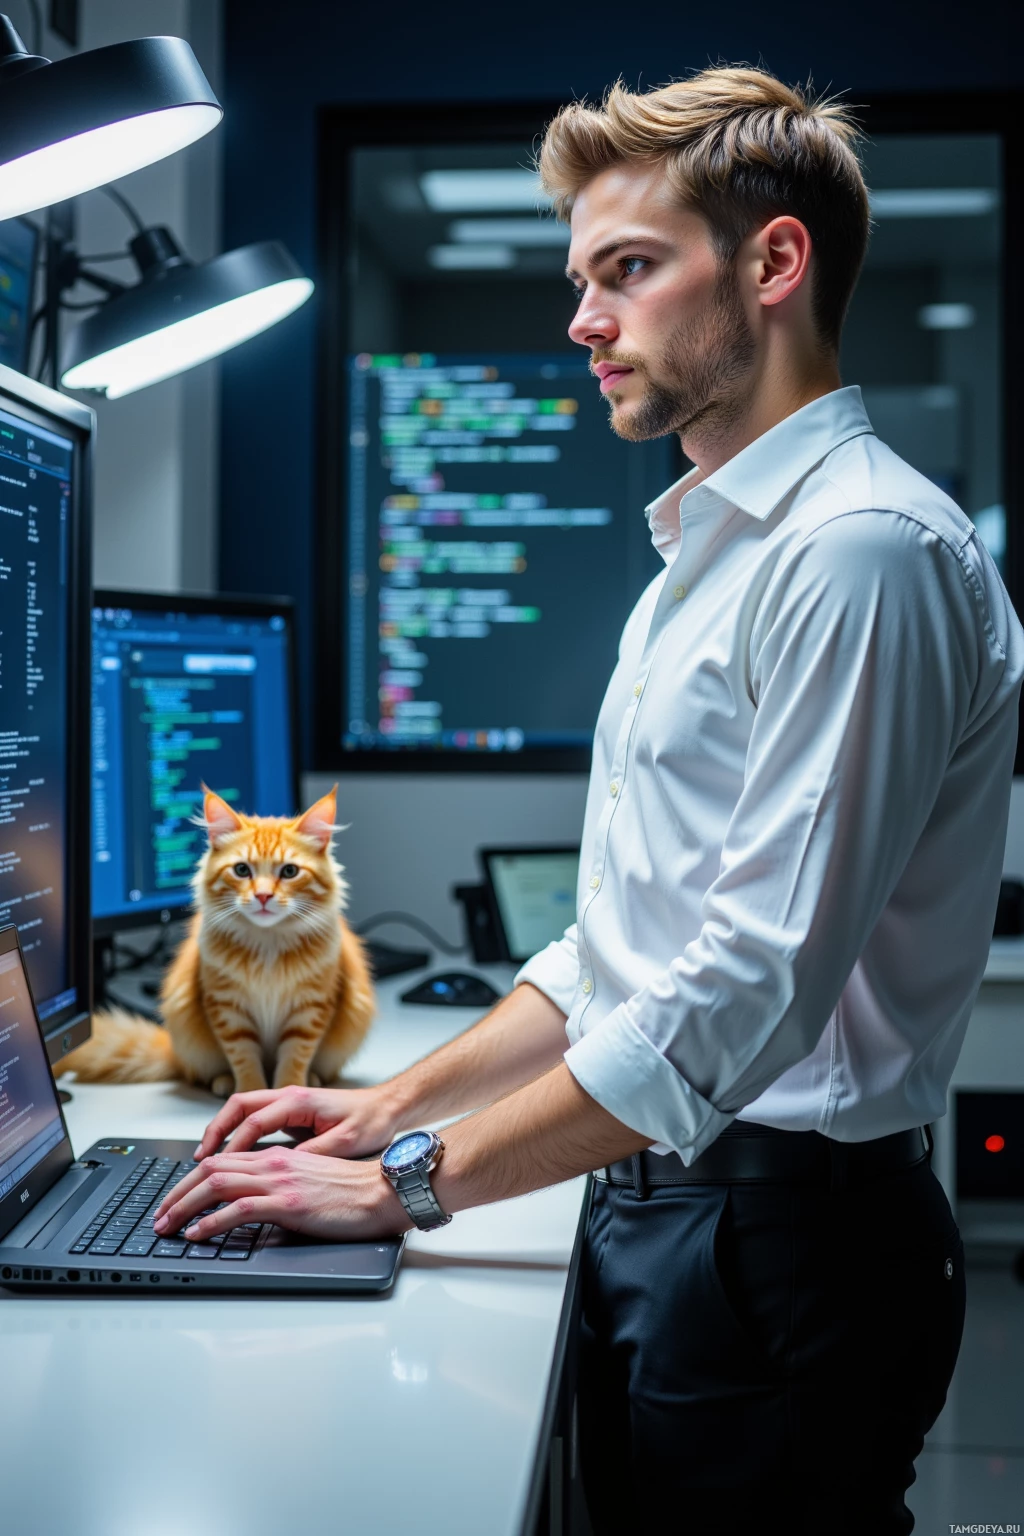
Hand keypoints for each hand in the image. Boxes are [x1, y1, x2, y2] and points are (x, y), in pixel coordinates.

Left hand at [152, 1145, 411, 1242]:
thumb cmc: (352, 1192)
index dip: (190, 1180)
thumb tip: (254, 1204)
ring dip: (184, 1207)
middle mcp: (273, 1163)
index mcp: (277, 1157)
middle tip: (158, 1218)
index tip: (173, 1201)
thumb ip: (280, 1185)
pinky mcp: (288, 1203)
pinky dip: (210, 1222)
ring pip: (216, 1185)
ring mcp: (279, 1181)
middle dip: (176, 1193)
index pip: (221, 1161)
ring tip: (166, 1227)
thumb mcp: (308, 1181)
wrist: (382, 1192)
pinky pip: (238, 1209)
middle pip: (210, 1169)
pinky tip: (197, 1234)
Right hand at [192, 1084, 403, 1160]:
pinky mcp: (291, 1114)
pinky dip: (238, 1136)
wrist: (389, 1106)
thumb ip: (314, 1153)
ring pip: (243, 1112)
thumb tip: (285, 1169)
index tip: (218, 1168)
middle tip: (198, 1161)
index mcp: (299, 1101)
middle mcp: (288, 1097)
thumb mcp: (346, 1142)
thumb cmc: (372, 1121)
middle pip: (238, 1107)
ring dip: (222, 1132)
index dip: (233, 1145)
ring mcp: (288, 1104)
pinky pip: (255, 1121)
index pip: (254, 1121)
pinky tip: (231, 1157)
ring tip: (205, 1160)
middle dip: (215, 1132)